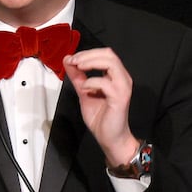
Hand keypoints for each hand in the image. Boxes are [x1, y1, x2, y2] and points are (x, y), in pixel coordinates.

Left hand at [63, 47, 138, 165]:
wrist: (110, 138)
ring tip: (78, 67)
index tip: (72, 59)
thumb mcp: (84, 93)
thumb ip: (78, 77)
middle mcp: (122, 78)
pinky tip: (85, 89)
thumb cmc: (101, 118)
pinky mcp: (120, 98)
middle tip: (73, 61)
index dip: (87, 53)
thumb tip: (68, 61)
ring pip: (111, 63)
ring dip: (91, 62)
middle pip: (109, 54)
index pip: (105, 54)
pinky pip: (106, 83)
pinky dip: (92, 82)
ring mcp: (123, 87)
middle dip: (88, 55)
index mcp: (115, 76)